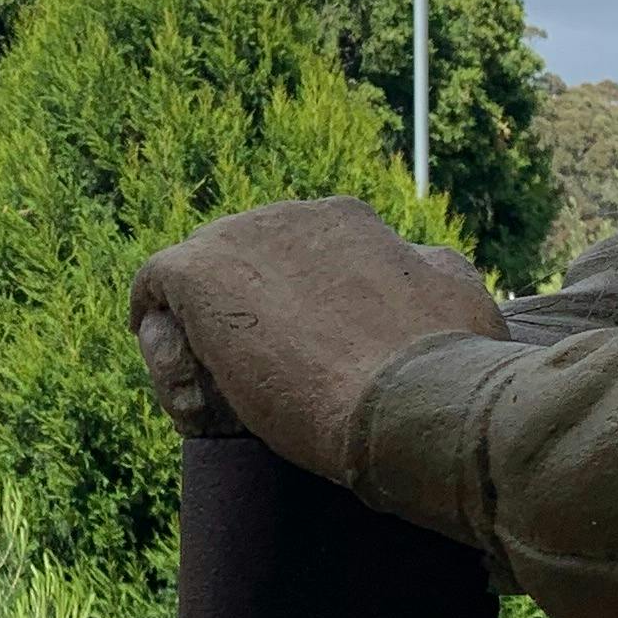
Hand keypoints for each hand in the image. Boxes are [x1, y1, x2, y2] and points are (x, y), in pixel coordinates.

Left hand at [133, 196, 505, 488]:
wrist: (411, 402)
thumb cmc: (445, 368)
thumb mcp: (462, 301)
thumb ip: (430, 272)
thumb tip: (417, 259)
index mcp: (347, 221)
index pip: (294, 260)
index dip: (290, 316)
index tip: (299, 368)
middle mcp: (290, 215)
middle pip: (240, 268)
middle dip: (241, 324)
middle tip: (253, 395)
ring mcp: (240, 237)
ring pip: (196, 283)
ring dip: (197, 338)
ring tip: (214, 402)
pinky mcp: (199, 272)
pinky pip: (155, 295)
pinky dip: (161, 341)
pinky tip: (181, 386)